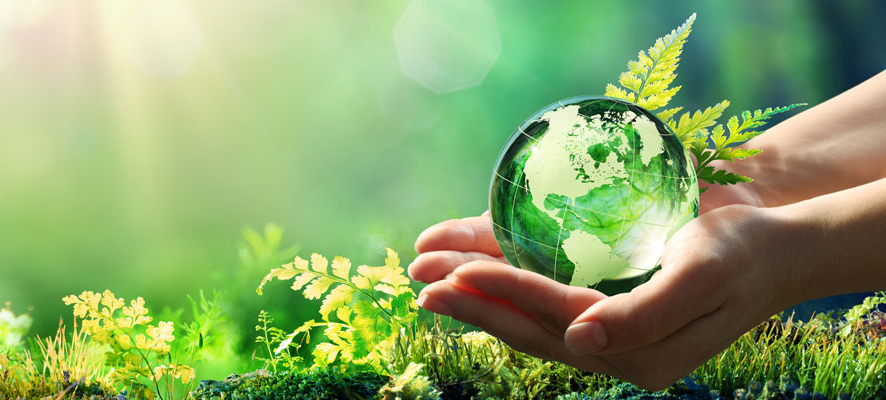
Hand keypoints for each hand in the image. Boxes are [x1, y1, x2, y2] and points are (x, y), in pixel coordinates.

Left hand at [410, 196, 808, 389]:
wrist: (776, 249)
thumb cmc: (742, 253)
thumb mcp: (699, 277)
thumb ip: (642, 314)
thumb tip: (579, 343)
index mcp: (640, 351)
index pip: (556, 318)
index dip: (504, 292)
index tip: (456, 272)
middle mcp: (617, 351)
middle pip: (529, 328)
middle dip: (472, 303)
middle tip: (419, 281)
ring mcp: (609, 338)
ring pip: (528, 322)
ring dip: (479, 299)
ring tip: (428, 280)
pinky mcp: (604, 318)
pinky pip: (544, 310)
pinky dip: (506, 293)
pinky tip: (473, 279)